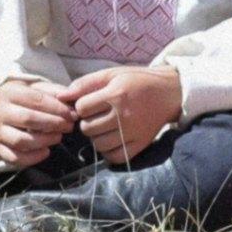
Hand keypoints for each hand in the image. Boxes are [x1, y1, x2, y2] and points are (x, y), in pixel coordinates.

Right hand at [0, 80, 75, 168]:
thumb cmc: (19, 98)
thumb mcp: (33, 88)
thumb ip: (53, 92)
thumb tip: (72, 103)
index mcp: (9, 93)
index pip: (36, 100)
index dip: (57, 108)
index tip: (72, 114)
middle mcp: (0, 112)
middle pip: (29, 119)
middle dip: (54, 124)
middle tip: (68, 126)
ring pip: (21, 140)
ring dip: (45, 140)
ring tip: (58, 137)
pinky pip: (14, 157)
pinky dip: (32, 158)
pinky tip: (46, 151)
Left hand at [64, 65, 181, 166]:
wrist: (170, 92)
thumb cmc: (137, 81)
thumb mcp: (112, 74)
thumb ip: (85, 83)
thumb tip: (61, 96)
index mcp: (116, 95)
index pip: (82, 108)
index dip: (81, 105)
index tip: (90, 103)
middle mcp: (124, 116)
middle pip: (87, 128)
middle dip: (86, 122)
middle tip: (96, 116)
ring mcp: (133, 133)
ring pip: (98, 144)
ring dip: (96, 137)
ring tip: (103, 127)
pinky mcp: (141, 144)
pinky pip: (115, 157)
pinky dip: (108, 151)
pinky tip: (111, 140)